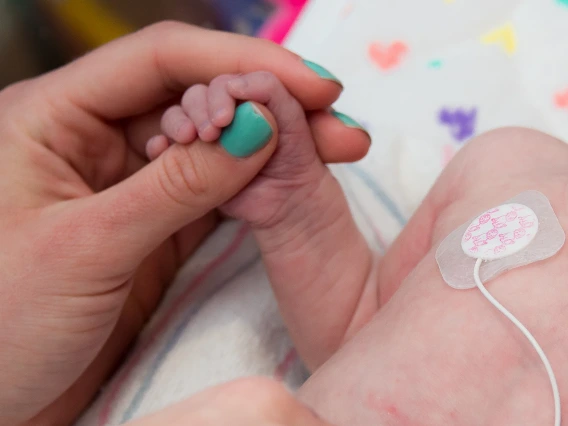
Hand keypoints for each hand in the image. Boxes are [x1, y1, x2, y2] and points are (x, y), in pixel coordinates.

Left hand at [0, 22, 368, 424]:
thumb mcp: (88, 250)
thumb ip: (177, 186)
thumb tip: (257, 129)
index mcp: (51, 117)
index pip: (159, 60)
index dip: (239, 62)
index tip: (309, 84)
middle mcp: (90, 137)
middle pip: (194, 95)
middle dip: (267, 103)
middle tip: (334, 122)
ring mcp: (127, 180)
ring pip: (210, 141)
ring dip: (269, 141)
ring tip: (332, 146)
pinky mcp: (152, 221)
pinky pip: (212, 187)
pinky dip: (253, 181)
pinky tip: (287, 177)